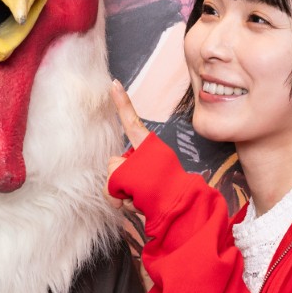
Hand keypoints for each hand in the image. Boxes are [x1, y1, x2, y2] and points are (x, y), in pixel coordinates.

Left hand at [108, 80, 150, 235]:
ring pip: (112, 179)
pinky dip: (119, 199)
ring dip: (120, 193)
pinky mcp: (129, 174)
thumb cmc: (164, 198)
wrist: (180, 208)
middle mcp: (143, 151)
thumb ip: (131, 177)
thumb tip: (119, 191)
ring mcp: (136, 162)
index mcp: (149, 146)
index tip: (113, 84)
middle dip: (120, 183)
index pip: (132, 122)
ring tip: (142, 197)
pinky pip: (111, 189)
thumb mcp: (147, 182)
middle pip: (114, 164)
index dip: (122, 103)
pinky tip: (138, 202)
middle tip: (142, 191)